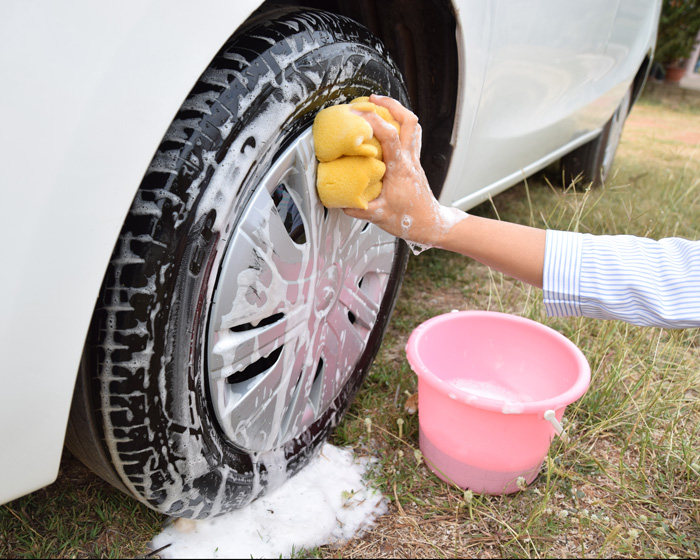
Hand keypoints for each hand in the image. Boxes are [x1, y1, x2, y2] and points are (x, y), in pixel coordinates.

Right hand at [343, 95, 466, 246]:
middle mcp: (409, 159)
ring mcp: (414, 158)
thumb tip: (340, 200)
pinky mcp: (414, 161)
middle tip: (371, 99)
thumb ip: (358, 208)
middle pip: (408, 120)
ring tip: (379, 105)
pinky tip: (388, 126)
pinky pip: (411, 134)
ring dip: (397, 110)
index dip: (372, 121)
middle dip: (390, 104)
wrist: (430, 223)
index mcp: (399, 169)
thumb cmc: (409, 219)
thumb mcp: (379, 216)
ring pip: (413, 124)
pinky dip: (399, 124)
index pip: (389, 135)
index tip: (356, 115)